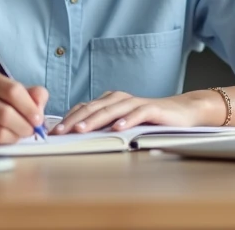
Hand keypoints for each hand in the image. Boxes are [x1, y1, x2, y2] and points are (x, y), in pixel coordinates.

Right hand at [0, 68, 48, 144]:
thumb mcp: (9, 90)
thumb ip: (31, 94)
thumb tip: (41, 103)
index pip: (13, 91)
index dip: (30, 107)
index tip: (39, 119)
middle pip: (5, 113)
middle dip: (25, 125)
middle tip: (32, 131)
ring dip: (15, 136)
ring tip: (19, 134)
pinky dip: (4, 143)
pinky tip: (6, 138)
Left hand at [52, 90, 216, 134]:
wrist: (180, 111)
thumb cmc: (148, 119)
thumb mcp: (121, 122)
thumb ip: (103, 125)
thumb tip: (77, 135)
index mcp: (109, 100)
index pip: (84, 108)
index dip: (67, 119)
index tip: (53, 132)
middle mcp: (119, 98)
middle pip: (93, 108)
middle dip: (74, 121)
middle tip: (60, 132)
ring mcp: (135, 102)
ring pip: (111, 110)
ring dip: (95, 120)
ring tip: (81, 130)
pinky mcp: (151, 108)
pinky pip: (137, 113)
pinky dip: (126, 120)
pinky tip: (117, 128)